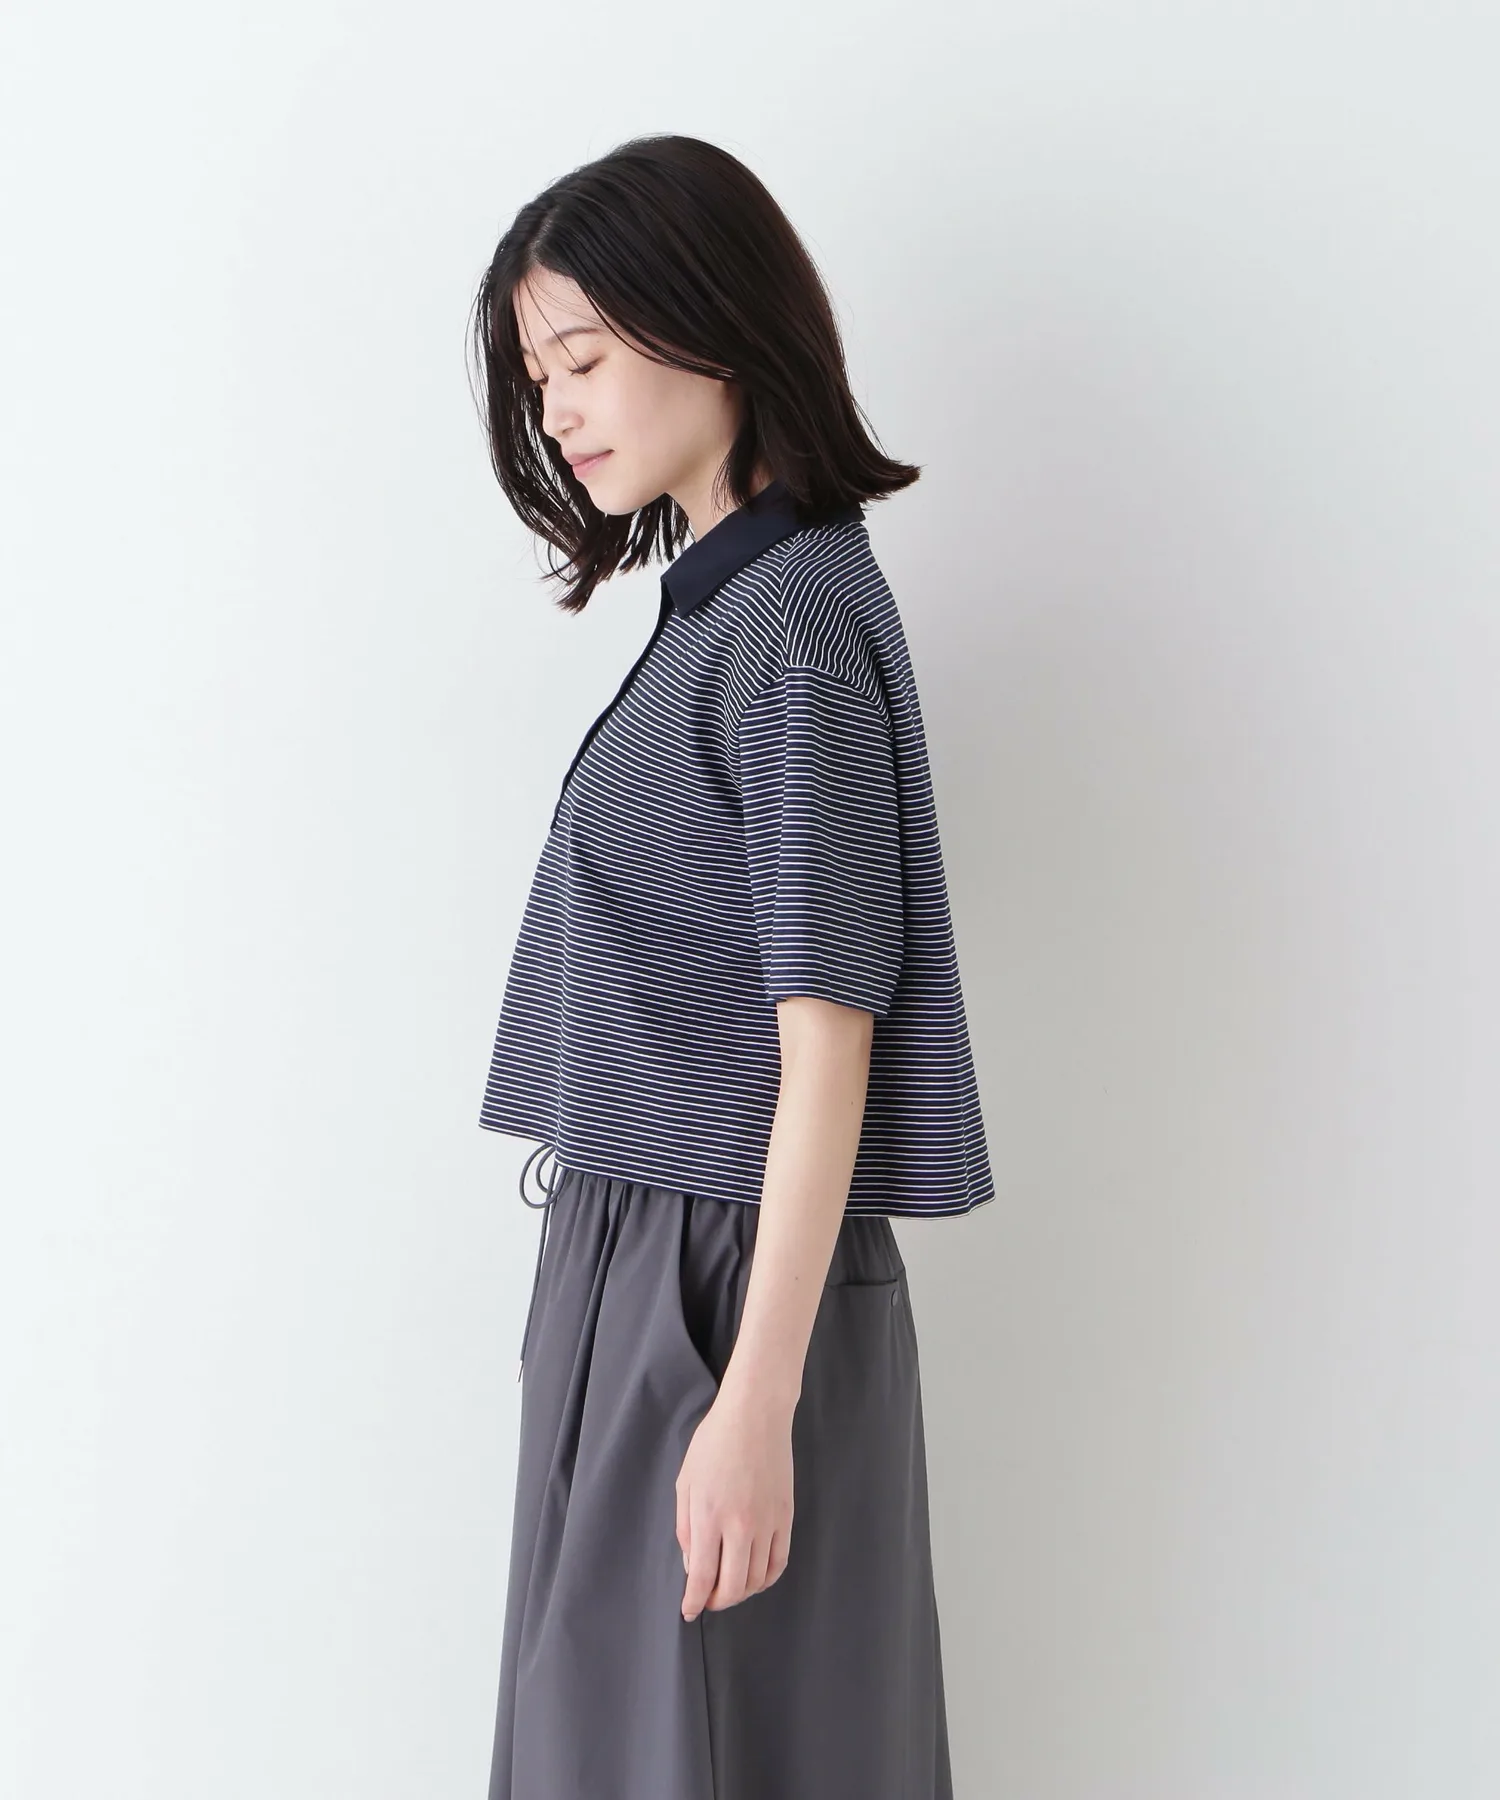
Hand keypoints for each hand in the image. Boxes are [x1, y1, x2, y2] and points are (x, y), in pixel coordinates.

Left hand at [676, 1377, 794, 1619]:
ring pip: (757, 1579)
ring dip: (741, 1592)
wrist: (755, 1416)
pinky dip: (766, 1579)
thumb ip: (686, 1528)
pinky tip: (754, 1577)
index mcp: (710, 1516)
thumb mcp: (686, 1482)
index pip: (703, 1577)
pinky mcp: (786, 1518)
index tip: (689, 1611)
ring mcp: (767, 1523)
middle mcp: (741, 1526)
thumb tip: (694, 1565)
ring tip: (729, 1587)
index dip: (695, 1601)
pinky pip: (778, 1563)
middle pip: (733, 1587)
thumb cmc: (714, 1443)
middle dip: (717, 1601)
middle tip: (708, 1598)